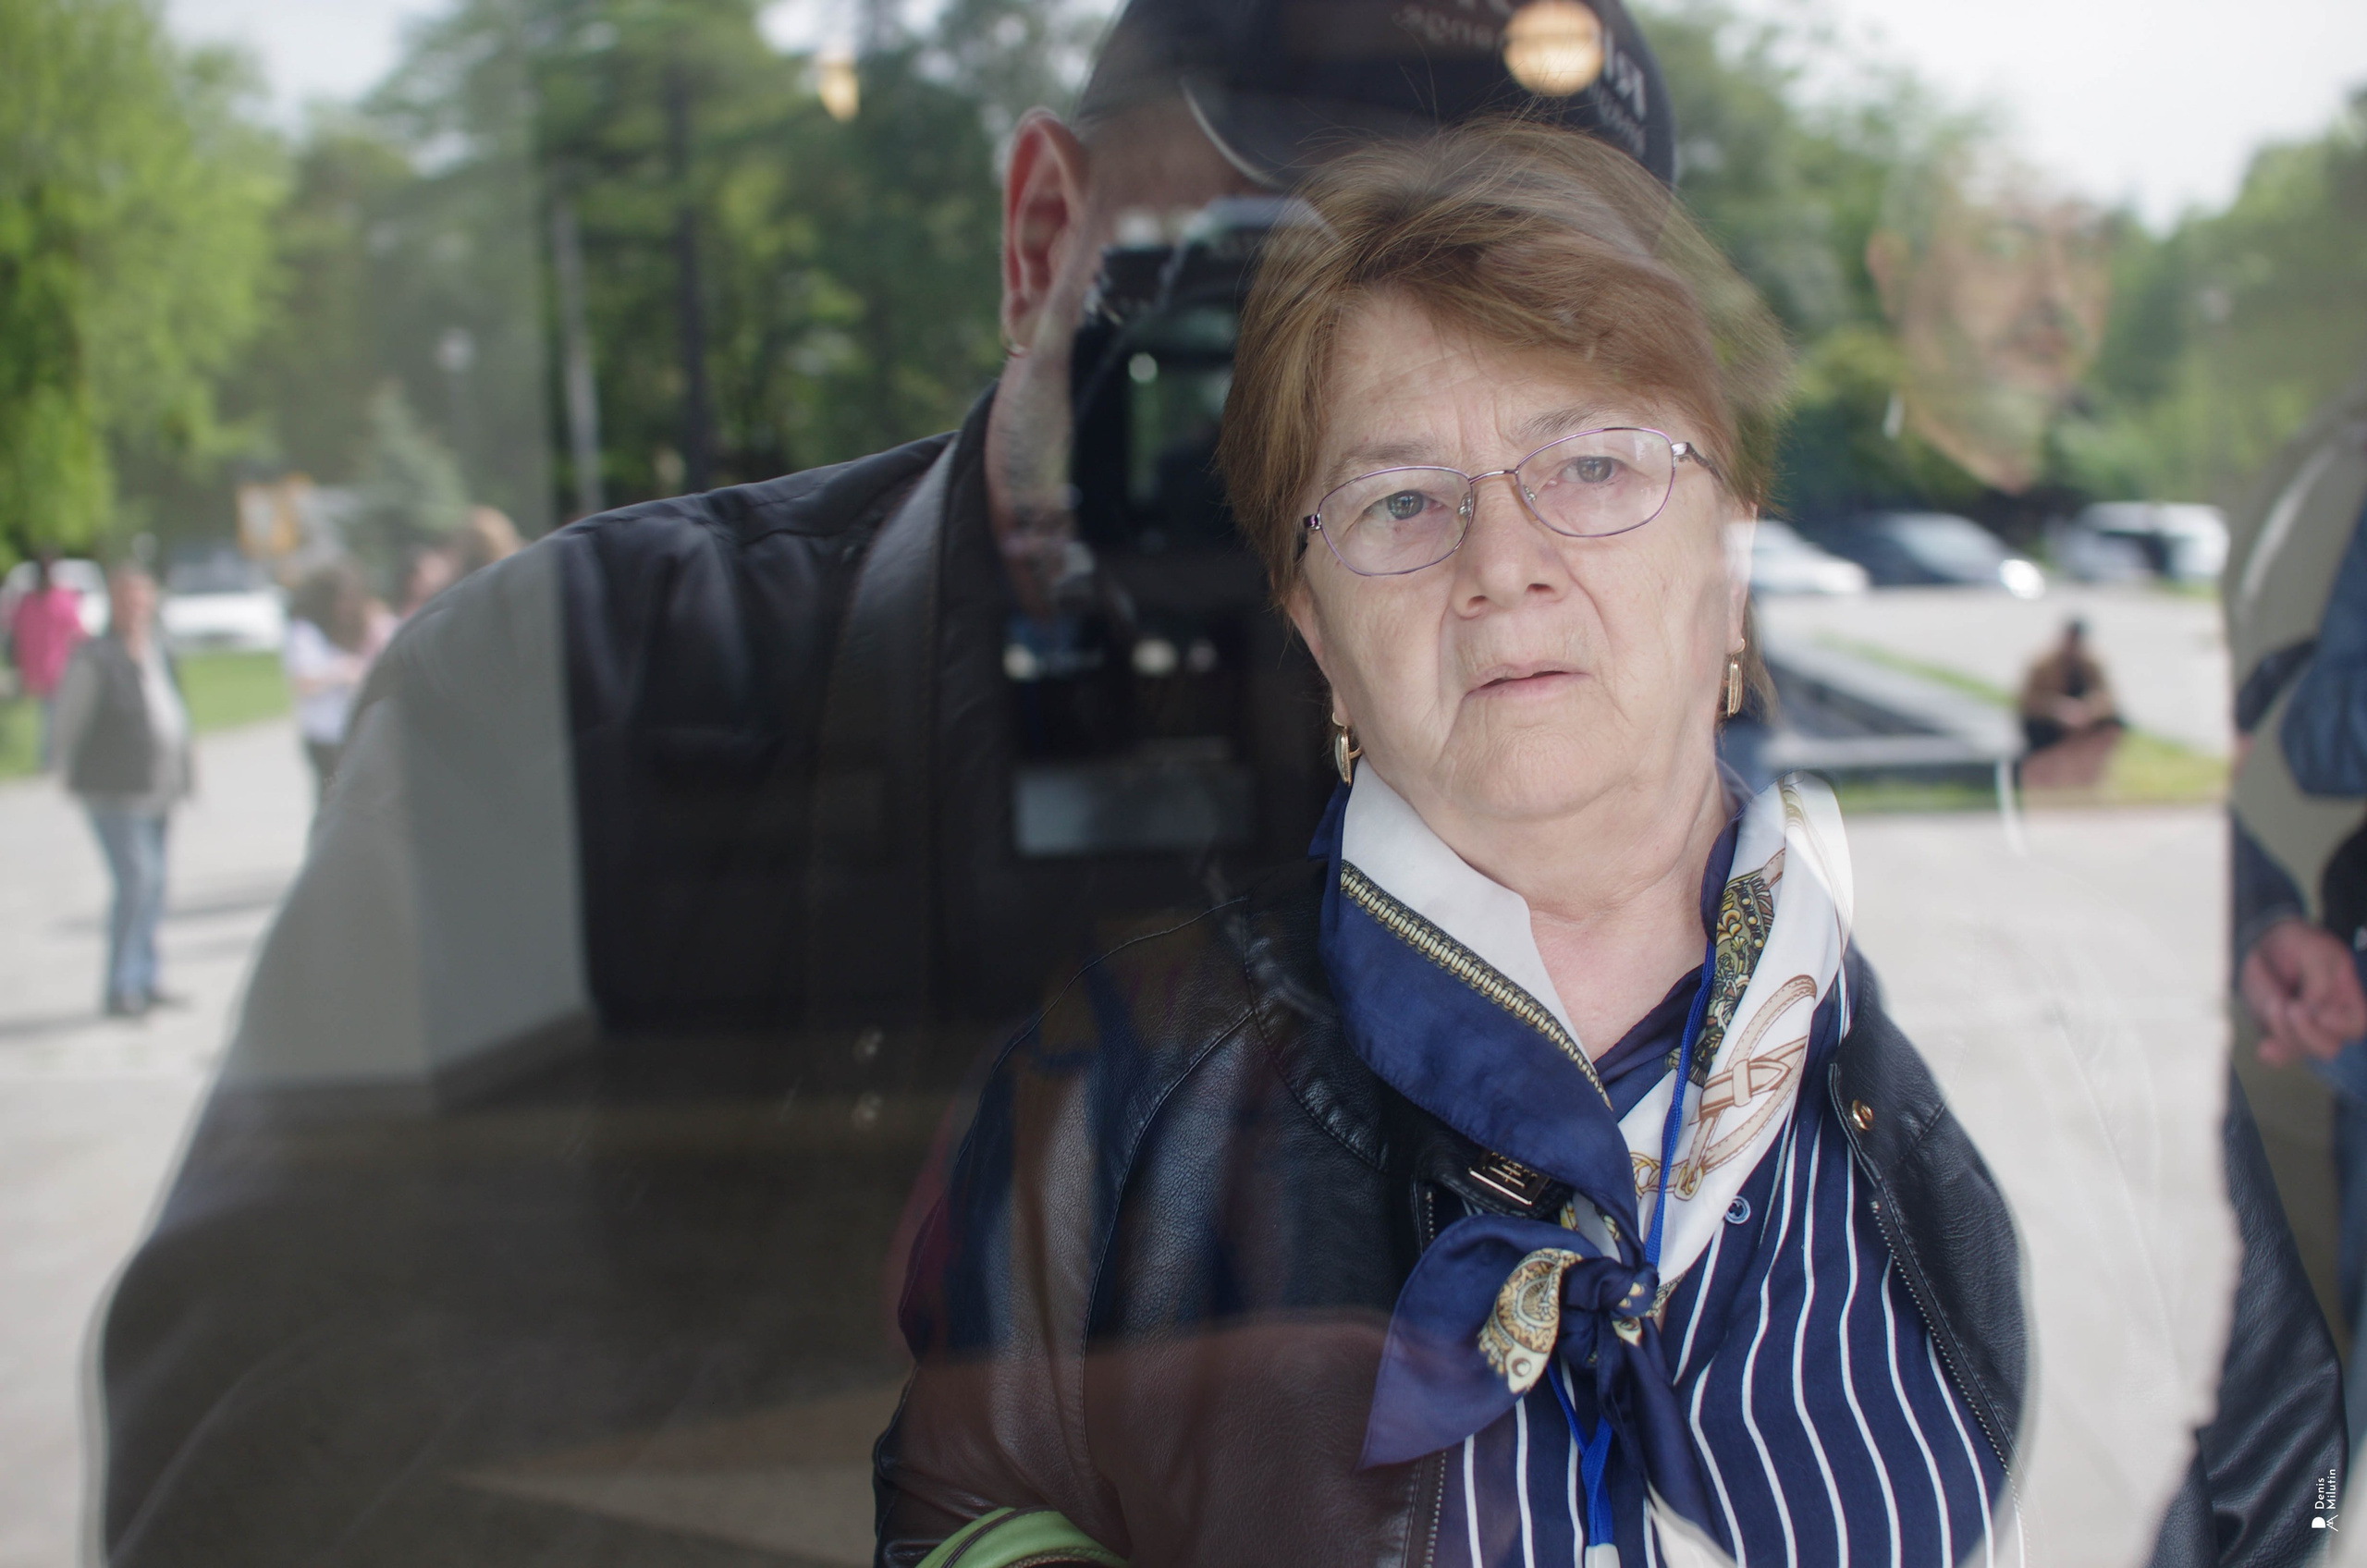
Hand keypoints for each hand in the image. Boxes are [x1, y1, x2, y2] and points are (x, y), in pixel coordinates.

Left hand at [2243, 918, 2366, 1064]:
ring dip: (2283, 1030)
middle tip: (2291, 1006)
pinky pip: (2278, 1054)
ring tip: (2273, 1003)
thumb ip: (2320, 982)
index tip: (2322, 1014)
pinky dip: (2272, 1052)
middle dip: (2307, 1032)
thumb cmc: (2297, 945)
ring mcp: (2302, 1028)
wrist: (2264, 944)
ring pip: (2300, 1049)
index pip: (2357, 1025)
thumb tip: (2314, 1012)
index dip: (2342, 1026)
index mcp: (2346, 999)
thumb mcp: (2314, 952)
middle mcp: (2327, 1020)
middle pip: (2328, 1046)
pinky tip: (2265, 1047)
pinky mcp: (2277, 1031)